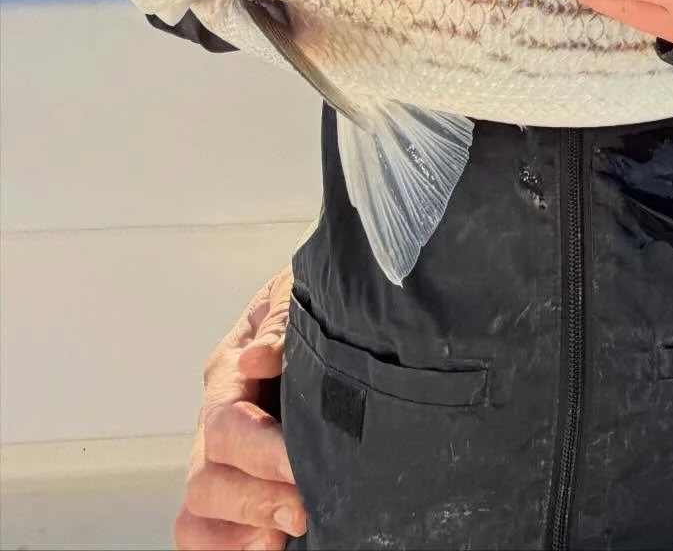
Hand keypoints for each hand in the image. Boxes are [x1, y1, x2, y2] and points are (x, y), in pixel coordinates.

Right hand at [174, 268, 305, 549]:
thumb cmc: (313, 300)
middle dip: (255, 499)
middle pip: (206, 478)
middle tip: (303, 511)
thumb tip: (256, 359)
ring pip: (197, 509)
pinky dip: (228, 545)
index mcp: (230, 370)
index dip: (260, 453)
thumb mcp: (300, 292)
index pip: (226, 424)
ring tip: (281, 537)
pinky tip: (265, 544)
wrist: (330, 310)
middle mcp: (218, 417)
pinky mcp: (237, 480)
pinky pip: (206, 531)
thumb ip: (282, 322)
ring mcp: (222, 454)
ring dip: (237, 530)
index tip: (301, 468)